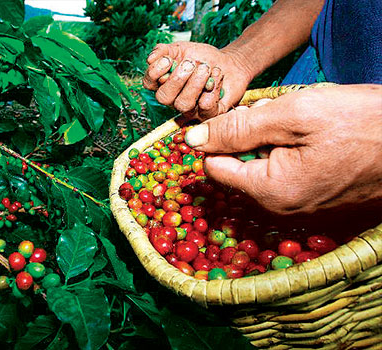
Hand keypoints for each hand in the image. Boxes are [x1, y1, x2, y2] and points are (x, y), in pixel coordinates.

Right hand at [142, 42, 252, 119]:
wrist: (230, 62)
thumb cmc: (203, 57)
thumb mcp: (182, 49)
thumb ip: (164, 51)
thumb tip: (150, 59)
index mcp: (163, 83)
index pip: (149, 83)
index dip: (155, 73)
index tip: (168, 60)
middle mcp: (173, 99)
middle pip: (164, 97)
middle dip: (177, 79)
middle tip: (191, 63)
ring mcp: (190, 109)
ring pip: (183, 104)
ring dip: (195, 84)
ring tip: (206, 68)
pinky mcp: (208, 113)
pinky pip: (205, 108)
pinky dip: (212, 89)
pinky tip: (217, 76)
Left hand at [184, 85, 381, 213]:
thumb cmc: (361, 123)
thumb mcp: (293, 115)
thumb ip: (238, 129)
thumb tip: (193, 139)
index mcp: (270, 190)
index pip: (215, 167)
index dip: (218, 138)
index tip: (237, 117)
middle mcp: (281, 206)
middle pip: (238, 167)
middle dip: (248, 138)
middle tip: (278, 117)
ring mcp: (300, 204)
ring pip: (262, 166)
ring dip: (270, 141)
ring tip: (302, 125)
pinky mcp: (316, 195)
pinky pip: (285, 171)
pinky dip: (289, 150)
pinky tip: (313, 137)